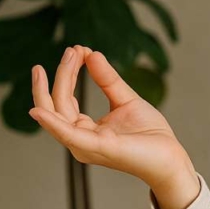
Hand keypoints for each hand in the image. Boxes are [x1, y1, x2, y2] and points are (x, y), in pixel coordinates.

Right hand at [29, 45, 193, 190]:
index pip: (65, 100)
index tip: (76, 50)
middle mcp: (79, 139)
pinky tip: (39, 110)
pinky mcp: (98, 148)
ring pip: (58, 114)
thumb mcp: (127, 100)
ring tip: (62, 61)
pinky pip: (68, 135)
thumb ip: (107, 80)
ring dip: (58, 85)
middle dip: (62, 75)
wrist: (171, 159)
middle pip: (58, 104)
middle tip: (70, 50)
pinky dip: (51, 123)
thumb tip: (91, 54)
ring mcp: (86, 145)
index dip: (68, 74)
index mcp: (85, 130)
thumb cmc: (150, 135)